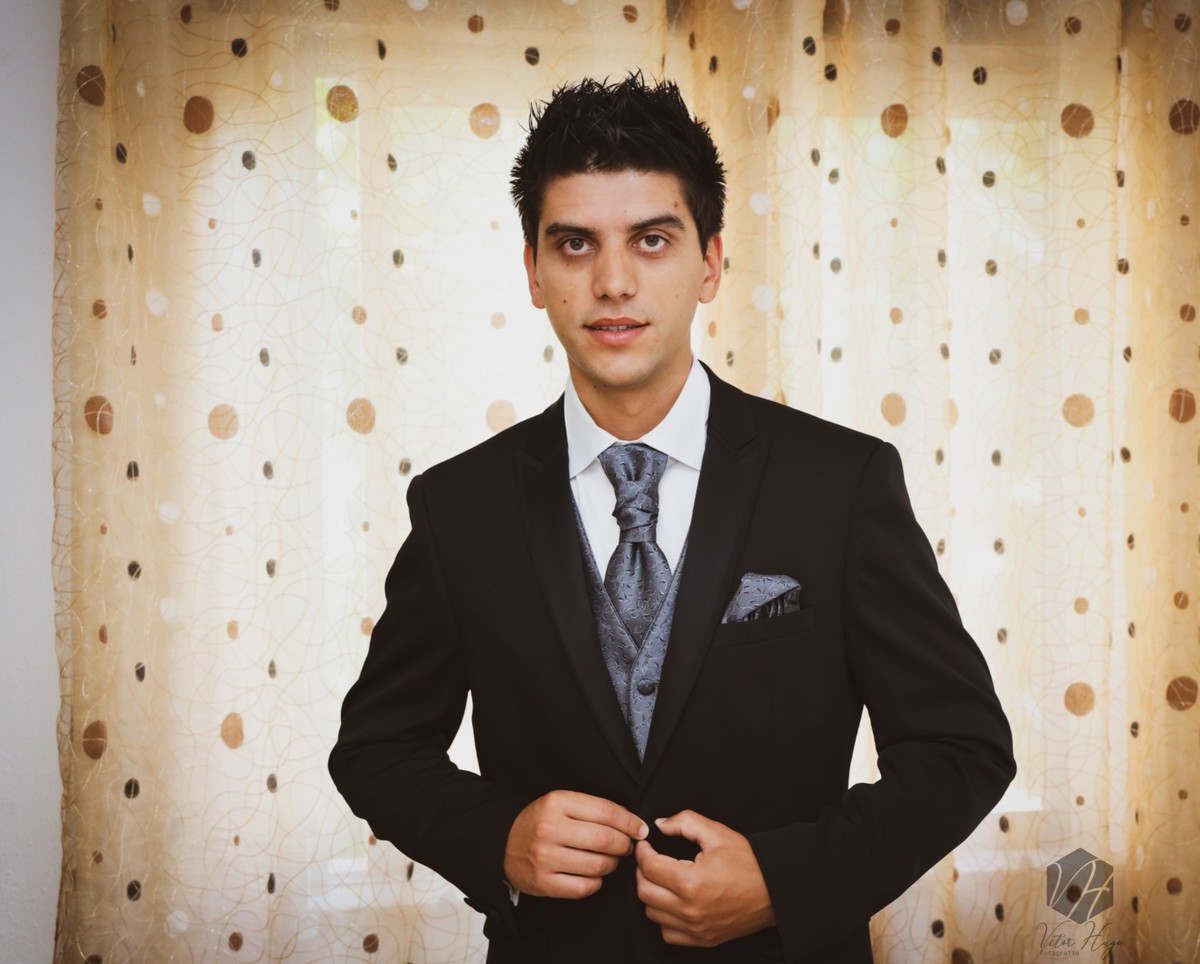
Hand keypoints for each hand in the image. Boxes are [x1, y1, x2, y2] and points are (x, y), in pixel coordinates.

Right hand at [504, 790, 648, 898]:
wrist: (503, 844)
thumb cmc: (540, 822)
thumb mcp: (561, 803)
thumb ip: (593, 809)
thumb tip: (633, 824)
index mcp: (557, 802)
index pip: (606, 811)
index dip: (630, 822)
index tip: (640, 829)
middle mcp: (549, 829)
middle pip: (605, 840)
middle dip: (624, 844)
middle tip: (627, 846)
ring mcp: (545, 857)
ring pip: (598, 865)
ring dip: (612, 864)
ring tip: (610, 859)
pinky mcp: (544, 883)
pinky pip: (585, 887)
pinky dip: (597, 882)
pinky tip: (594, 874)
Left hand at [635, 809, 774, 946]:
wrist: (775, 890)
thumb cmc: (749, 863)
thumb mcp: (717, 833)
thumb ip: (685, 822)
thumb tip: (660, 825)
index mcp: (692, 882)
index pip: (649, 867)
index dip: (642, 852)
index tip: (645, 845)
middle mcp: (690, 910)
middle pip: (644, 891)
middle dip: (642, 871)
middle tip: (651, 859)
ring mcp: (696, 928)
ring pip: (652, 913)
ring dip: (652, 894)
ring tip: (662, 878)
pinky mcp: (703, 939)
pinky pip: (668, 933)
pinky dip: (664, 918)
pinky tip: (673, 902)